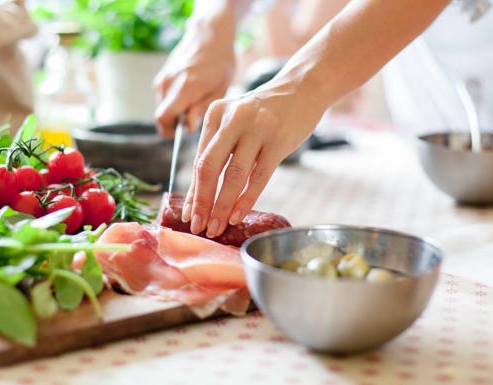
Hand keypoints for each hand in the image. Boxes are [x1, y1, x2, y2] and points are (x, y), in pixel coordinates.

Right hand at [153, 15, 235, 136]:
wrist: (209, 36)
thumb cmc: (220, 63)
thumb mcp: (220, 88)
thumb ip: (202, 109)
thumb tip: (188, 127)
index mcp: (185, 87)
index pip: (163, 118)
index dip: (172, 131)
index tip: (186, 130)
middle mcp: (168, 83)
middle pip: (161, 117)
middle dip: (175, 123)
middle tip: (194, 116)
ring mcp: (162, 79)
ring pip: (162, 109)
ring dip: (175, 112)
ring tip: (194, 101)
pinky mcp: (160, 78)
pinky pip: (163, 99)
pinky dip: (173, 102)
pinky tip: (188, 93)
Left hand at [182, 74, 326, 237]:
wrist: (302, 88)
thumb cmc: (265, 112)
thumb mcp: (235, 120)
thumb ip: (219, 148)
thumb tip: (202, 192)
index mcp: (215, 114)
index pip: (199, 160)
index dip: (193, 191)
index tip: (189, 214)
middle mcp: (232, 119)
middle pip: (210, 167)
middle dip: (202, 201)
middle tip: (199, 226)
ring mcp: (256, 129)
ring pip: (234, 176)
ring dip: (222, 206)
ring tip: (217, 227)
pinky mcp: (278, 140)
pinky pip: (258, 177)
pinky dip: (246, 199)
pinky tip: (237, 215)